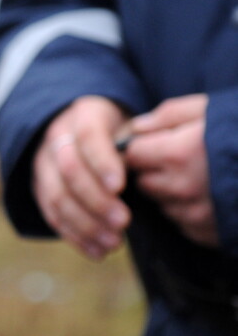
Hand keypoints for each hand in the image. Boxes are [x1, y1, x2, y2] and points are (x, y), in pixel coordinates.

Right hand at [32, 96, 131, 259]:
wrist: (84, 130)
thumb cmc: (120, 132)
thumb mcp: (132, 126)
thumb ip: (140, 145)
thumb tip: (152, 170)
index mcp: (83, 115)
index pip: (88, 136)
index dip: (102, 162)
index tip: (120, 187)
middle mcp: (57, 137)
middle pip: (69, 170)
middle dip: (96, 199)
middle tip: (124, 221)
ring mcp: (44, 164)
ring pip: (56, 196)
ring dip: (85, 223)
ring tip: (114, 243)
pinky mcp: (40, 189)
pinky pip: (51, 215)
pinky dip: (74, 237)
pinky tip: (98, 252)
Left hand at [125, 94, 217, 246]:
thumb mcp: (208, 109)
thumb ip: (166, 117)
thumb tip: (135, 128)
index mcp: (178, 153)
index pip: (131, 156)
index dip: (139, 149)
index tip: (150, 145)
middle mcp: (182, 188)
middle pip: (144, 183)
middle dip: (153, 171)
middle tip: (177, 159)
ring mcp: (198, 214)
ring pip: (163, 204)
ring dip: (171, 193)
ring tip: (200, 177)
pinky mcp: (212, 234)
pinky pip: (184, 224)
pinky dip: (190, 212)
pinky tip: (212, 196)